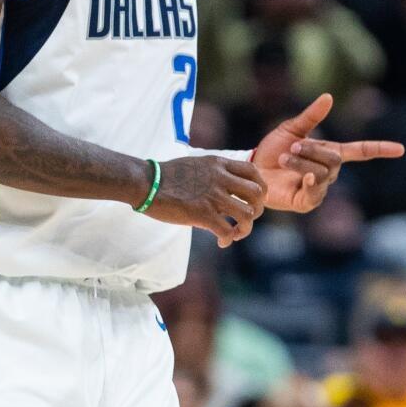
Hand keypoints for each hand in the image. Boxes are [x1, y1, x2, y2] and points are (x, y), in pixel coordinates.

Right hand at [144, 154, 265, 247]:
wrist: (145, 183)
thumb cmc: (165, 176)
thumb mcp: (196, 165)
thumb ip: (214, 174)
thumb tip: (224, 191)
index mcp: (218, 164)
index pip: (253, 172)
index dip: (260, 188)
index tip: (253, 200)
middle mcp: (220, 178)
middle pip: (257, 193)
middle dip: (256, 209)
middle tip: (245, 219)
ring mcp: (213, 196)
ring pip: (248, 214)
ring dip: (245, 228)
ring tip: (235, 233)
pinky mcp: (203, 214)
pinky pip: (228, 231)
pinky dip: (228, 240)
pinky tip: (221, 242)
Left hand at [252, 93, 403, 211]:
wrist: (252, 169)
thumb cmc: (272, 150)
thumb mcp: (291, 129)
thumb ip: (311, 116)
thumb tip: (328, 97)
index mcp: (329, 153)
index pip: (360, 151)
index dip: (379, 149)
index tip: (400, 148)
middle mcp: (328, 172)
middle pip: (335, 159)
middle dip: (312, 149)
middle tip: (292, 146)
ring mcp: (319, 187)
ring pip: (323, 173)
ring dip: (302, 161)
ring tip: (284, 158)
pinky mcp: (306, 202)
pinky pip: (316, 192)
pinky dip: (311, 182)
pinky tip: (303, 177)